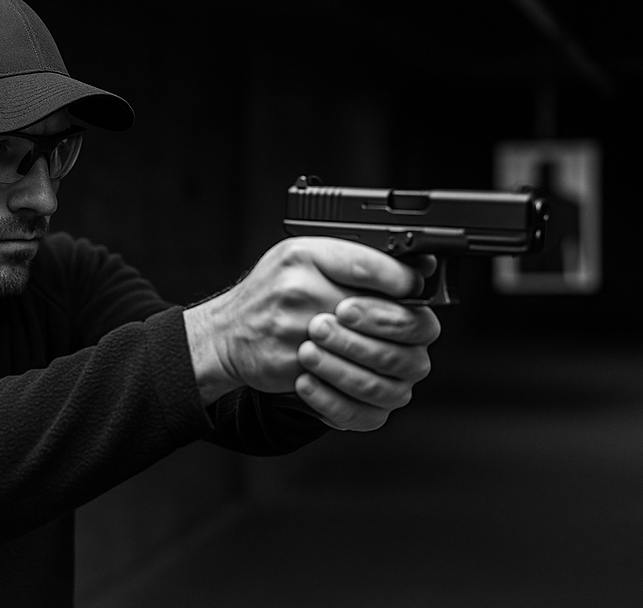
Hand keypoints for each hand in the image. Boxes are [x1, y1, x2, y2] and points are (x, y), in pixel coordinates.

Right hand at [183, 237, 439, 429]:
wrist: (224, 333)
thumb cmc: (270, 294)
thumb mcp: (305, 257)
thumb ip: (358, 258)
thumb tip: (418, 268)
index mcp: (306, 255)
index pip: (370, 265)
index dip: (402, 281)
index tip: (414, 288)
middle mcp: (299, 289)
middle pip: (378, 312)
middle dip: (396, 325)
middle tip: (395, 329)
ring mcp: (295, 331)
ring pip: (369, 355)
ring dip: (378, 358)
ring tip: (371, 354)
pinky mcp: (293, 367)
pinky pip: (345, 386)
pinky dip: (356, 387)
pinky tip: (352, 377)